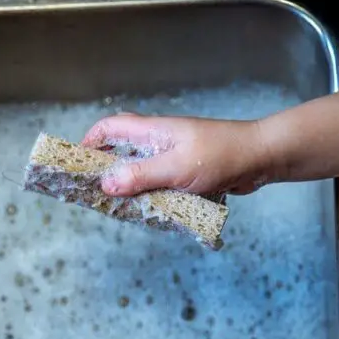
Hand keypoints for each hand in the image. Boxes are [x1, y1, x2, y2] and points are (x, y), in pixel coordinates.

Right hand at [81, 112, 274, 196]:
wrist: (261, 158)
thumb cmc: (220, 156)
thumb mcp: (175, 168)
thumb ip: (140, 176)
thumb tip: (105, 183)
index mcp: (153, 131)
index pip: (111, 127)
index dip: (90, 142)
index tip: (77, 165)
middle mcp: (159, 141)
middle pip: (121, 151)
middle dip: (106, 170)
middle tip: (94, 194)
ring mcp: (172, 156)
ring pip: (140, 170)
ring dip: (129, 187)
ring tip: (118, 207)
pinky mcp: (185, 172)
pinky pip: (159, 183)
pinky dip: (150, 195)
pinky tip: (148, 211)